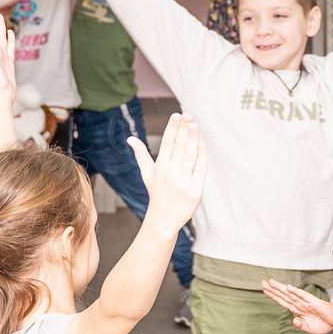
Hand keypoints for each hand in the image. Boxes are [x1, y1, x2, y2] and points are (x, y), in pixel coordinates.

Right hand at [128, 112, 204, 228]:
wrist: (164, 219)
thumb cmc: (157, 193)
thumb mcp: (147, 174)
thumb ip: (141, 155)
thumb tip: (130, 139)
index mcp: (160, 167)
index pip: (167, 143)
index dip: (172, 128)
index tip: (176, 115)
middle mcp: (170, 173)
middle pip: (178, 147)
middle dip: (183, 130)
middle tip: (188, 115)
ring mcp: (183, 182)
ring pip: (189, 156)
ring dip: (192, 139)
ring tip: (194, 124)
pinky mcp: (195, 191)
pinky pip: (199, 171)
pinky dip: (201, 158)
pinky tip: (202, 145)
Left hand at [263, 278, 332, 333]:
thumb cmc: (323, 323)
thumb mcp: (308, 327)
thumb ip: (300, 324)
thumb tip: (294, 321)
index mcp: (297, 309)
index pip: (282, 301)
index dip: (273, 295)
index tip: (264, 290)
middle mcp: (299, 304)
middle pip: (284, 295)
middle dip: (273, 289)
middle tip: (262, 282)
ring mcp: (306, 302)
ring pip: (291, 294)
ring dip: (281, 288)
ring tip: (271, 282)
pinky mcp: (314, 302)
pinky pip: (303, 296)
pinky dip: (296, 292)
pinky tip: (289, 288)